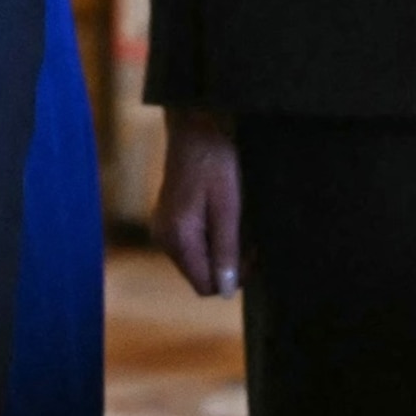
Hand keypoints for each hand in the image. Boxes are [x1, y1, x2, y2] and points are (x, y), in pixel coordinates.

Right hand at [154, 109, 241, 299]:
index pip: (205, 285)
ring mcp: (164, 228)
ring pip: (199, 259)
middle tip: (249, 234)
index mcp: (177, 236)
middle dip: (228, 262)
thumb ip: (226, 249)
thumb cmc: (215, 160)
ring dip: (222, 248)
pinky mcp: (169, 219)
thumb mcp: (228, 205)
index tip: (252, 253)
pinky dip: (212, 236)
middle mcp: (164, 237)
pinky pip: (194, 243)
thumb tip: (227, 291)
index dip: (233, 277)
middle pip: (201, 274)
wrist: (196, 124)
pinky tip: (223, 213)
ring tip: (237, 219)